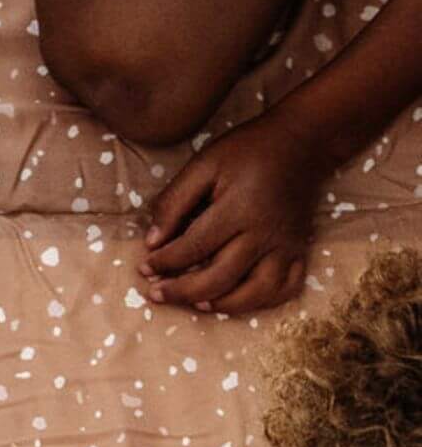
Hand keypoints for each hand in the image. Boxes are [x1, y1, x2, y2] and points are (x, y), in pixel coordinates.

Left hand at [138, 112, 328, 314]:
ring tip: (196, 304)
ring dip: (222, 305)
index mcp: (239, 209)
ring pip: (256, 293)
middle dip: (182, 292)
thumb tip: (151, 243)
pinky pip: (286, 289)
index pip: (194, 248)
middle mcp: (265, 233)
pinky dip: (262, 302)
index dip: (164, 262)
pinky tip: (236, 299)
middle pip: (220, 278)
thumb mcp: (204, 164)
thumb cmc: (247, 152)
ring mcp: (286, 245)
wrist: (302, 142)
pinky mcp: (300, 250)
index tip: (145, 268)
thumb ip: (173, 202)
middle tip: (156, 294)